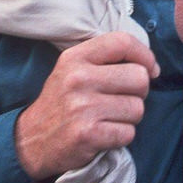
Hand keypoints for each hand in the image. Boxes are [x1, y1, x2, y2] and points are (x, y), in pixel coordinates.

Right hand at [14, 31, 158, 180]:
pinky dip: (121, 136)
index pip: (123, 42)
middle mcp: (78, 78)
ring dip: (129, 117)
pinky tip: (104, 133)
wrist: (31, 140)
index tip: (150, 70)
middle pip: (139, 78)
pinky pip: (128, 133)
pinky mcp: (88, 134)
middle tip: (121, 100)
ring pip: (137, 108)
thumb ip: (105, 60)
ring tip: (109, 118)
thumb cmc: (62, 103)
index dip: (145, 55)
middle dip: (139, 92)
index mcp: (75, 57)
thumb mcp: (72, 69)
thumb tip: (151, 68)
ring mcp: (83, 107)